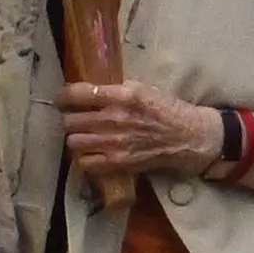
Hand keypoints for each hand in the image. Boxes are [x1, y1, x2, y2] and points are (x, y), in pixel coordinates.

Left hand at [58, 81, 227, 183]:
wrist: (190, 137)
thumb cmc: (168, 110)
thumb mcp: (145, 90)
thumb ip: (116, 91)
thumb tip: (91, 92)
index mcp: (122, 96)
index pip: (76, 94)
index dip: (63, 97)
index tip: (63, 99)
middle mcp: (114, 119)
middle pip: (69, 120)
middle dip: (70, 119)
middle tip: (77, 120)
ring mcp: (114, 143)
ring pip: (73, 142)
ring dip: (77, 139)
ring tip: (85, 137)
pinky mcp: (118, 162)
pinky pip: (85, 163)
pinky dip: (86, 158)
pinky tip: (95, 153)